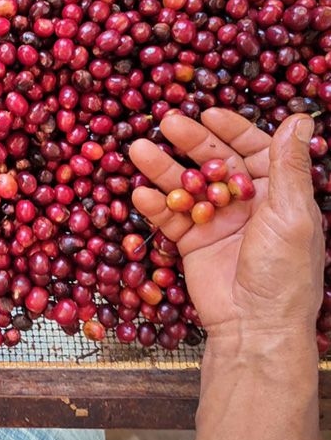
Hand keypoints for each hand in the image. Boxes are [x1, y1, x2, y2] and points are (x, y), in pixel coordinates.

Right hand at [129, 109, 322, 351]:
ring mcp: (216, 222)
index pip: (252, 149)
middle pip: (213, 162)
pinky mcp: (191, 242)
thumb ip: (289, 166)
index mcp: (276, 193)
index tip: (207, 113)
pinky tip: (140, 194)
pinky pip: (170, 218)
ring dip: (162, 168)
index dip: (231, 130)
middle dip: (190, 142)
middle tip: (165, 122)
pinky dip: (155, 206)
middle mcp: (245, 203)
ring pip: (185, 186)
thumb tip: (300, 118)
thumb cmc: (283, 271)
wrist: (254, 326)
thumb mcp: (292, 213)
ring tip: (138, 150)